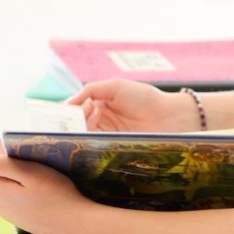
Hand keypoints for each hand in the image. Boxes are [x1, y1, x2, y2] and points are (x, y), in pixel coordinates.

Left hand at [0, 140, 92, 233]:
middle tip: (41, 169)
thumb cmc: (55, 194)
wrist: (73, 224)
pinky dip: (26, 190)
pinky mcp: (15, 215)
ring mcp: (3, 209)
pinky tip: (41, 194)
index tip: (34, 158)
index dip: (16, 152)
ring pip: (9, 180)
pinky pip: (15, 194)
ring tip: (43, 182)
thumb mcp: (29, 173)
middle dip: (18, 164)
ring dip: (23, 177)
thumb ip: (0, 164)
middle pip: (1, 168)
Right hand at [68, 79, 199, 132]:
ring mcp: (105, 135)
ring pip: (82, 135)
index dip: (67, 110)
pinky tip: (92, 129)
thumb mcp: (116, 86)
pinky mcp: (111, 147)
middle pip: (75, 124)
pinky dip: (89, 138)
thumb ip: (92, 89)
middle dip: (72, 119)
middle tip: (79, 112)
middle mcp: (99, 121)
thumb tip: (68, 102)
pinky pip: (94, 145)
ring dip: (81, 126)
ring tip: (91, 115)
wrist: (169, 117)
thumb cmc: (145, 98)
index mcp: (98, 105)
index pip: (74, 110)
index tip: (64, 109)